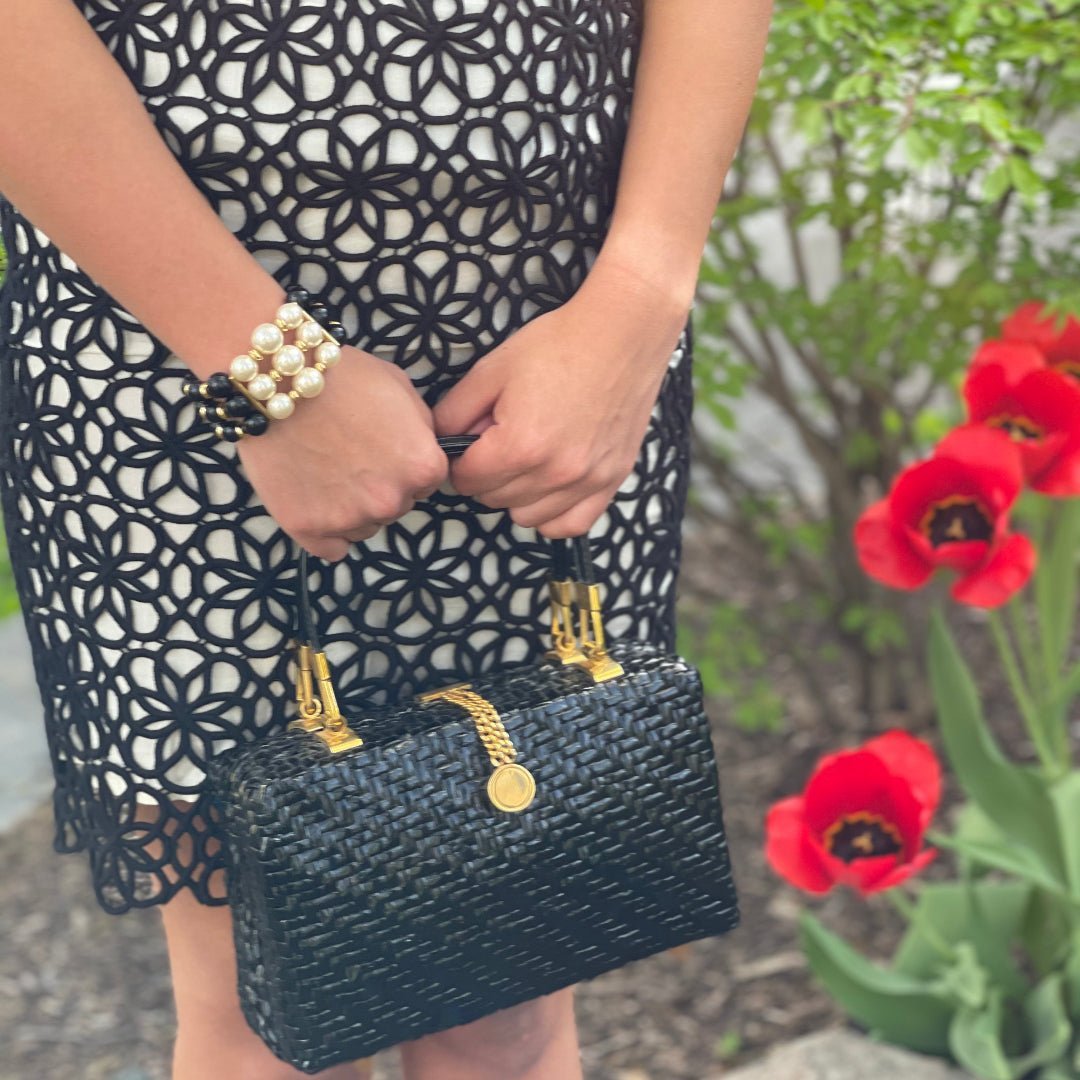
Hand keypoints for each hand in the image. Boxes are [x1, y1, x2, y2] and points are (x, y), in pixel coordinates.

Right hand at [235, 346, 447, 561]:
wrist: (276, 380)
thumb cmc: (340, 377)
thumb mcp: (401, 388)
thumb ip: (422, 428)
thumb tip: (425, 450)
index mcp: (423, 467)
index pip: (427, 482)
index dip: (403, 464)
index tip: (380, 448)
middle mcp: (391, 500)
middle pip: (396, 506)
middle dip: (379, 486)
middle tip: (348, 455)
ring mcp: (349, 519)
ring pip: (365, 528)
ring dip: (353, 509)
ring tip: (326, 471)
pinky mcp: (308, 529)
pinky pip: (332, 549)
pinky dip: (327, 532)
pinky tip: (316, 503)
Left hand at [431, 260, 688, 537]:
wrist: (622, 334)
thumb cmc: (558, 345)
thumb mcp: (492, 370)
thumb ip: (455, 412)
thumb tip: (442, 442)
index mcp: (520, 444)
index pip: (466, 480)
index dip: (460, 459)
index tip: (470, 441)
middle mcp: (555, 472)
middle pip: (493, 500)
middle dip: (485, 475)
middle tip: (498, 441)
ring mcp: (588, 480)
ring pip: (527, 517)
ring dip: (516, 496)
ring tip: (524, 461)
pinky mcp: (611, 481)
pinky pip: (571, 524)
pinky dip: (553, 513)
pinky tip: (548, 487)